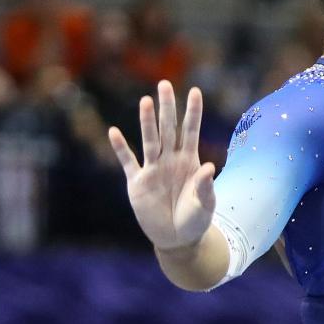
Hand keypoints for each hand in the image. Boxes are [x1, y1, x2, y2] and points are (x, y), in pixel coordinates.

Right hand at [108, 80, 215, 250]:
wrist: (178, 239)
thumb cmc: (196, 220)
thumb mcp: (206, 205)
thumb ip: (206, 187)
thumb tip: (209, 168)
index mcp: (190, 162)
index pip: (192, 131)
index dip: (193, 112)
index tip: (196, 91)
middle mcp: (171, 160)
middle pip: (169, 129)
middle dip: (168, 108)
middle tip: (165, 84)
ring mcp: (153, 170)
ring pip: (150, 140)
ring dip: (147, 121)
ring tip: (146, 101)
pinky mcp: (137, 183)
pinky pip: (128, 162)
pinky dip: (121, 148)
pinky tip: (113, 132)